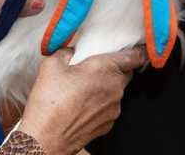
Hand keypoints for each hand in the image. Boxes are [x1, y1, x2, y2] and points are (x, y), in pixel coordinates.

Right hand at [19, 47, 145, 154]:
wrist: (47, 137)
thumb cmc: (50, 102)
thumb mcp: (51, 65)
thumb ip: (65, 52)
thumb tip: (71, 52)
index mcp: (105, 69)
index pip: (134, 57)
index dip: (137, 51)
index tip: (136, 49)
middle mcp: (115, 88)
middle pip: (126, 73)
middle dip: (116, 68)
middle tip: (96, 66)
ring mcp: (114, 108)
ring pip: (116, 91)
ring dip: (105, 87)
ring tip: (81, 89)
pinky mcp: (108, 123)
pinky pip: (109, 107)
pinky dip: (99, 103)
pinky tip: (81, 104)